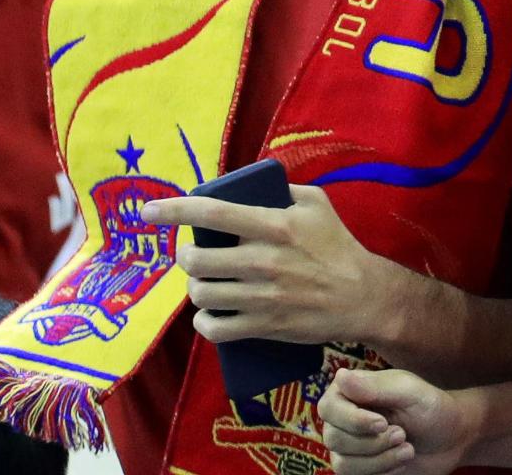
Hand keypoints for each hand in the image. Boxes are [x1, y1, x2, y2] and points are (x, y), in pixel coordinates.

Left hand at [144, 184, 408, 348]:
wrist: (363, 298)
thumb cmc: (338, 246)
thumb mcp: (316, 203)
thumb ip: (281, 189)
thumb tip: (247, 182)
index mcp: (274, 226)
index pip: (213, 214)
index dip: (174, 210)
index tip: (147, 211)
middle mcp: (264, 261)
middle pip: (198, 261)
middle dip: (185, 257)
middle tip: (192, 256)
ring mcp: (263, 298)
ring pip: (203, 295)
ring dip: (195, 288)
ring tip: (203, 283)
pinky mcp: (265, 327)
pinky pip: (217, 330)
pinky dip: (204, 323)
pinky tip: (208, 316)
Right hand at [321, 368, 472, 474]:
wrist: (450, 439)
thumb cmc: (431, 407)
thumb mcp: (409, 392)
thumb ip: (375, 386)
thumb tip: (340, 375)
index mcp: (350, 391)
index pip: (329, 408)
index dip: (353, 420)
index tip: (383, 423)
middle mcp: (343, 418)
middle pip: (334, 439)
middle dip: (373, 443)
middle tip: (403, 435)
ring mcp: (348, 446)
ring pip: (343, 464)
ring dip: (380, 460)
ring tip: (407, 449)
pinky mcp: (358, 468)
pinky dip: (382, 473)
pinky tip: (400, 461)